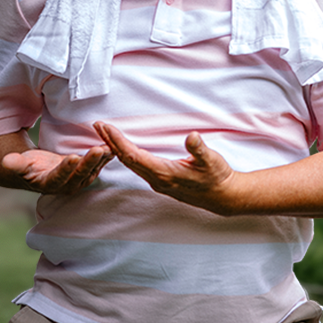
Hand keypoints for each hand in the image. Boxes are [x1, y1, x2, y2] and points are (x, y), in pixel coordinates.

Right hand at [0, 146, 110, 193]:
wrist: (39, 172)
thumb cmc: (28, 167)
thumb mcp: (21, 164)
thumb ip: (15, 164)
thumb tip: (5, 162)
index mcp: (50, 184)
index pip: (59, 177)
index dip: (66, 168)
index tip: (73, 157)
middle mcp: (67, 186)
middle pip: (80, 174)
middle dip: (90, 162)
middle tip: (98, 150)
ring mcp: (78, 181)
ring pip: (92, 170)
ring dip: (101, 159)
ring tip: (109, 146)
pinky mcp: (86, 174)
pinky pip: (98, 165)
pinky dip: (105, 156)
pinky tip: (112, 145)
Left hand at [95, 122, 243, 214]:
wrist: (224, 197)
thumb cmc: (218, 177)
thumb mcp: (213, 160)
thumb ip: (200, 149)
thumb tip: (192, 136)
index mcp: (165, 173)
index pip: (134, 156)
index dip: (118, 142)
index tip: (106, 127)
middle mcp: (158, 180)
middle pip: (127, 160)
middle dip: (111, 142)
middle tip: (98, 126)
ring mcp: (158, 182)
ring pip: (131, 165)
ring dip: (116, 148)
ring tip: (106, 133)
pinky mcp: (161, 182)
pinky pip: (138, 167)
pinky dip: (127, 155)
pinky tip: (123, 148)